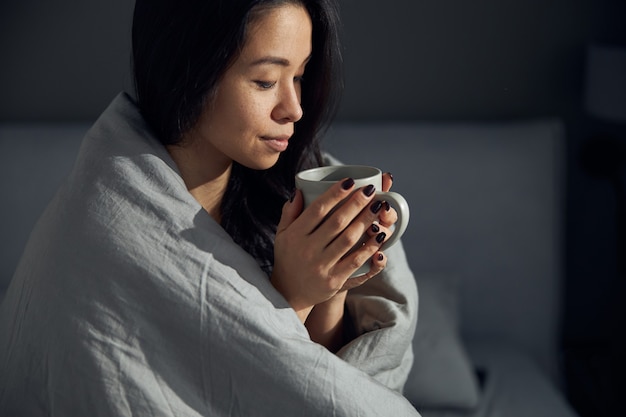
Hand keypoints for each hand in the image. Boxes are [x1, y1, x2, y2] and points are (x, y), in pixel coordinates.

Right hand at [271, 177, 391, 321]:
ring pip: (348, 239)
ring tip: (379, 207)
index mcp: (295, 234)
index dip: (334, 194)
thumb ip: (290, 212)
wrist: (288, 293)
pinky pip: (355, 261)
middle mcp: (307, 249)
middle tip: (370, 190)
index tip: (349, 181)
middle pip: (337, 222)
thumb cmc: (288, 257)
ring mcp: (321, 265)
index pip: (317, 209)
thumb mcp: (282, 234)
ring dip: (365, 221)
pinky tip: (380, 235)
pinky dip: (368, 247)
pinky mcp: (333, 280)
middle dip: (356, 204)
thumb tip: (299, 190)